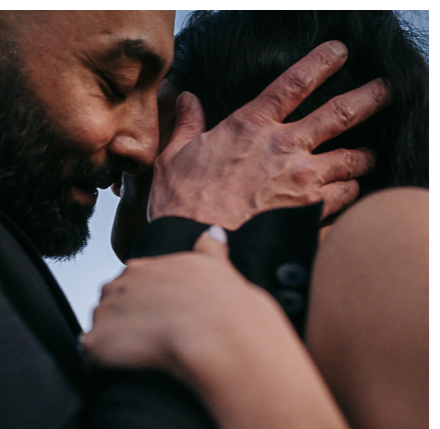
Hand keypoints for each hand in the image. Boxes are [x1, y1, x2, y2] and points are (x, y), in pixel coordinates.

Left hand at [83, 232, 291, 392]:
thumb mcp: (215, 265)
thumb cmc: (219, 304)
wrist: (214, 332)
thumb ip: (209, 247)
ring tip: (143, 360)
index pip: (128, 289)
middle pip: (109, 309)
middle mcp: (114, 288)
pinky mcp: (96, 344)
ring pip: (101, 333)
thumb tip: (214, 232)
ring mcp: (102, 315)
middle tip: (151, 343)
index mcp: (138, 269)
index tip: (159, 324)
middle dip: (124, 326)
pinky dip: (106, 367)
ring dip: (115, 347)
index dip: (143, 310)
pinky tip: (129, 373)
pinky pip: (94, 359)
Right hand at [149, 40, 389, 229]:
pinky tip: (348, 193)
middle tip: (383, 92)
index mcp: (251, 125)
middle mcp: (284, 146)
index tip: (340, 54)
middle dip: (368, 99)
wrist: (195, 244)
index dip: (322, 62)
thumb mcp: (175, 156)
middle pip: (340, 112)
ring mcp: (301, 180)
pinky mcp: (309, 211)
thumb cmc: (182, 204)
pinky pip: (346, 196)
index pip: (296, 82)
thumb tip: (187, 101)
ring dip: (362, 158)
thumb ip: (188, 125)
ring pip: (352, 158)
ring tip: (366, 158)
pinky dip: (350, 193)